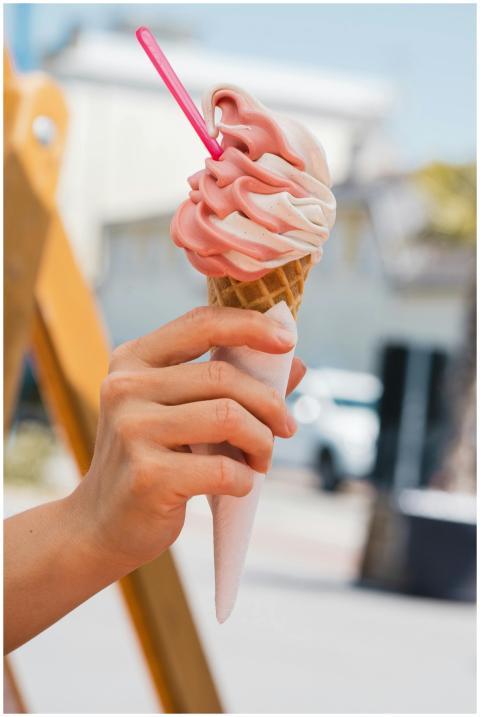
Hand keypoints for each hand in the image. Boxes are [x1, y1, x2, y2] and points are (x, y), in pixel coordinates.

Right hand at [72, 307, 305, 573]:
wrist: (102, 524)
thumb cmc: (153, 459)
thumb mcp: (181, 412)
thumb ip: (231, 384)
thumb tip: (295, 363)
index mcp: (133, 360)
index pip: (201, 324)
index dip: (251, 325)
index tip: (288, 340)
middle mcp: (125, 388)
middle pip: (222, 377)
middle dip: (269, 403)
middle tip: (286, 427)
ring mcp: (131, 431)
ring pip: (228, 417)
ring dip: (261, 442)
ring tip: (261, 459)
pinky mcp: (147, 476)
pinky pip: (223, 468)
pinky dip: (245, 478)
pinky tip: (240, 485)